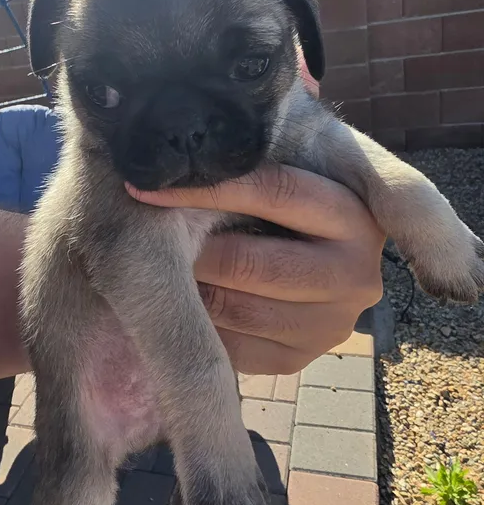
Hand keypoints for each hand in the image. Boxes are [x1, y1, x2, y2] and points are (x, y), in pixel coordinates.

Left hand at [127, 165, 384, 374]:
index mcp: (356, 214)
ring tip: (160, 266)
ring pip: (237, 309)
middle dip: (193, 249)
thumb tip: (174, 146)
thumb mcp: (289, 167)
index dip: (206, 189)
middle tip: (148, 236)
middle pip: (251, 263)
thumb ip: (254, 157)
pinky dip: (201, 326)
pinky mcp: (303, 358)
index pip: (274, 193)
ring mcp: (334, 323)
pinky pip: (236, 349)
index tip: (146, 185)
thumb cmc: (284, 199)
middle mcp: (358, 273)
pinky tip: (185, 301)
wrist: (315, 255)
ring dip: (190, 288)